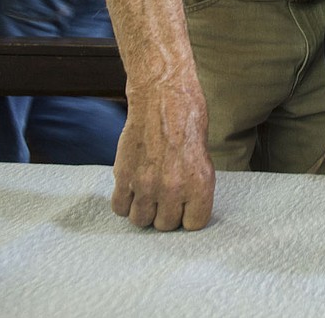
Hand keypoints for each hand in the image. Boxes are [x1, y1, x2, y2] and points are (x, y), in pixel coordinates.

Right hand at [110, 83, 214, 230]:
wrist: (162, 98)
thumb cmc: (188, 120)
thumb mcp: (205, 156)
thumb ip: (194, 185)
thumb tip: (185, 206)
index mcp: (200, 184)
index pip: (194, 224)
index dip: (189, 216)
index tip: (185, 207)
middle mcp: (173, 189)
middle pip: (165, 225)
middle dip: (166, 213)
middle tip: (165, 197)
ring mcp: (146, 184)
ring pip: (140, 220)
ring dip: (144, 210)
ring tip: (149, 194)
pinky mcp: (124, 176)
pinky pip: (120, 207)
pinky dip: (125, 202)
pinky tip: (132, 190)